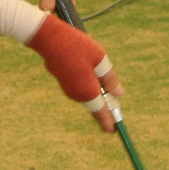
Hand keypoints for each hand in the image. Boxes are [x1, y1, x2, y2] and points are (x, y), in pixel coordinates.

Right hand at [24, 14, 121, 130]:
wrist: (49, 38)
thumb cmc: (77, 47)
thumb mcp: (100, 60)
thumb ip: (110, 79)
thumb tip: (119, 94)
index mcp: (88, 92)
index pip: (100, 112)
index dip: (108, 121)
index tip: (113, 130)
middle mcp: (76, 94)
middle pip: (94, 102)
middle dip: (104, 102)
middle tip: (115, 101)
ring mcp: (68, 88)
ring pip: (87, 92)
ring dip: (96, 88)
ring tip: (102, 78)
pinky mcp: (63, 80)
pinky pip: (79, 85)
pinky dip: (87, 82)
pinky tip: (89, 68)